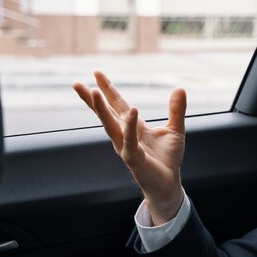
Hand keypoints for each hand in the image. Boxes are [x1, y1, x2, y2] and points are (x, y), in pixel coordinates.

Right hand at [72, 70, 186, 224]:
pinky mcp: (133, 158)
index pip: (117, 104)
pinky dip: (130, 127)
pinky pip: (130, 140)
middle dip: (92, 98)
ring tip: (92, 92)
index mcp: (133, 126)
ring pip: (110, 125)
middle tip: (76, 83)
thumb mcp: (175, 129)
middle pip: (105, 113)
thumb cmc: (168, 158)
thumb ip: (176, 110)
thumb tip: (180, 88)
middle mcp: (124, 134)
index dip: (107, 89)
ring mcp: (126, 146)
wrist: (169, 183)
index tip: (96, 72)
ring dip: (101, 109)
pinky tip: (132, 112)